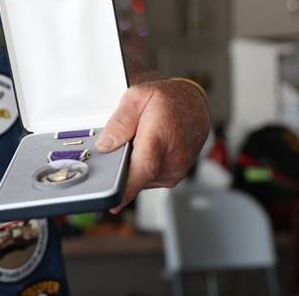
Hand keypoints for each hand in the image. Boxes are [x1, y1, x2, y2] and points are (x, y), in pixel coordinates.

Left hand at [94, 79, 209, 212]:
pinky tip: (145, 150)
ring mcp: (174, 171)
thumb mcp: (137, 97)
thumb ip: (119, 122)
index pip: (142, 170)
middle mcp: (170, 160)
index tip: (111, 201)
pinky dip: (141, 167)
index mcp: (159, 138)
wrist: (193, 104)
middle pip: (134, 175)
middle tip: (121, 143)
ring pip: (140, 178)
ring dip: (132, 165)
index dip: (125, 188)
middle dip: (120, 165)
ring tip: (138, 142)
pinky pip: (148, 178)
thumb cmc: (168, 99)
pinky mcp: (173, 177)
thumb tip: (105, 145)